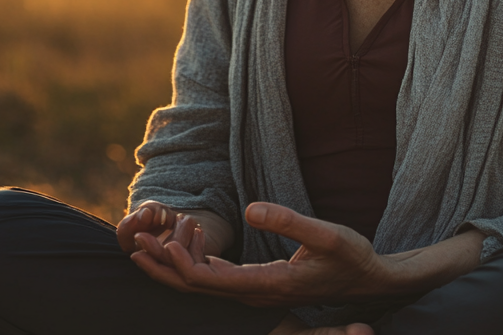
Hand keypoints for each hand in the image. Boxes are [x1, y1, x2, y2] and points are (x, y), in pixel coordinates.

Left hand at [131, 202, 391, 306]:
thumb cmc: (350, 256)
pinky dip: (194, 262)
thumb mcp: (326, 234)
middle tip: (134, 240)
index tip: (159, 239)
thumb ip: (288, 221)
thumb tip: (250, 208)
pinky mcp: (258, 284)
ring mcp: (255, 292)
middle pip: (195, 287)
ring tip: (150, 238)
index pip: (210, 280)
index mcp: (267, 284)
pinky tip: (185, 243)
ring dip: (173, 264)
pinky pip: (216, 279)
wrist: (368, 281)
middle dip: (161, 266)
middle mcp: (254, 294)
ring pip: (202, 284)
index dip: (179, 263)